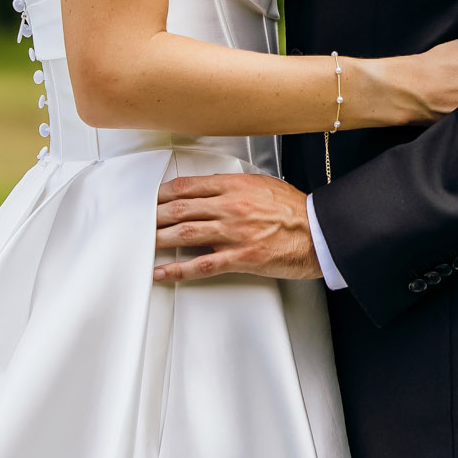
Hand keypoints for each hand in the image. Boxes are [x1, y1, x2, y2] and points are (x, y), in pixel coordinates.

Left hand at [153, 173, 320, 282]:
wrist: (318, 232)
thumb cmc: (294, 209)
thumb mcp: (262, 185)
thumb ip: (234, 187)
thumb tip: (209, 191)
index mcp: (235, 186)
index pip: (188, 186)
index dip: (164, 193)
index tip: (152, 198)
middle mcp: (230, 207)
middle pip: (180, 209)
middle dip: (154, 215)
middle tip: (139, 221)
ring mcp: (233, 233)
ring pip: (185, 235)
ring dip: (159, 239)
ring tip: (143, 243)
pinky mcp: (240, 258)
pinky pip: (201, 266)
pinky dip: (177, 270)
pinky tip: (162, 272)